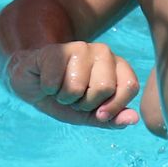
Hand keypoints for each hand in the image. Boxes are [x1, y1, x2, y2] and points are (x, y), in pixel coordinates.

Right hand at [3, 40, 140, 127]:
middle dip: (85, 103)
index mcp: (117, 66)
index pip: (130, 86)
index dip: (114, 107)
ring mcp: (81, 47)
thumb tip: (133, 119)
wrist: (34, 83)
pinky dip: (48, 90)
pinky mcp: (56, 49)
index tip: (98, 113)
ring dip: (64, 97)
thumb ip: (112, 118)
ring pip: (77, 87)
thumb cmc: (66, 97)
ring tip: (61, 88)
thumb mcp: (89, 114)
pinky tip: (47, 81)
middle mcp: (103, 52)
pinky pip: (54, 83)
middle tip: (75, 97)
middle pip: (104, 88)